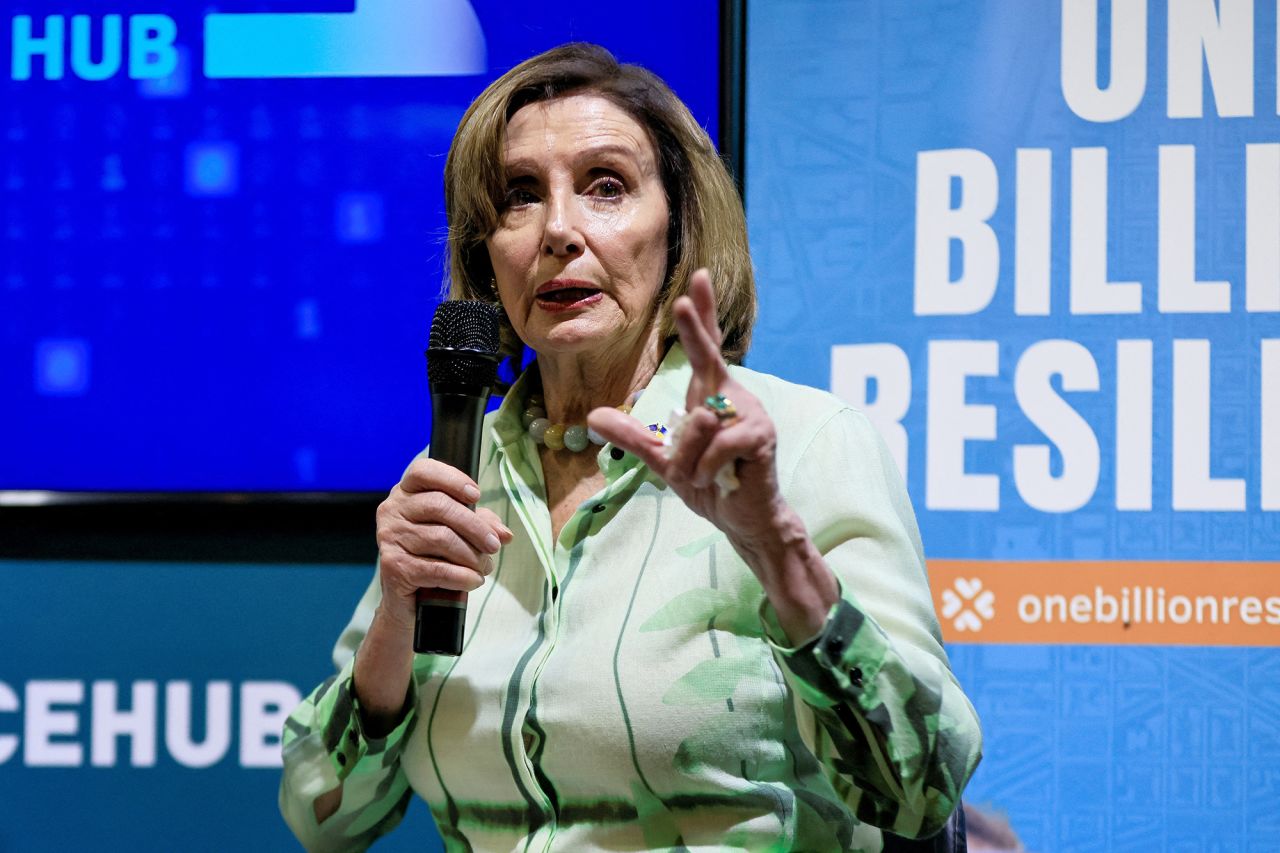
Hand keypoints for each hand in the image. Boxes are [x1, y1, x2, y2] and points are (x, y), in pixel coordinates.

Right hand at [374, 458, 512, 630]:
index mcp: (406, 493)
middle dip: (475, 527)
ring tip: (484, 567)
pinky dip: (462, 576)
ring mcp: (390, 538)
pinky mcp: (393, 566)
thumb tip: (505, 534)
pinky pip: (436, 568)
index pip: (423, 471)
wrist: (408, 600)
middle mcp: (392, 511)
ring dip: (471, 556)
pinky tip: (473, 580)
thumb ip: (481, 525)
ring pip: (441, 538)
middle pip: (439, 506)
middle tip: (494, 546)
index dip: (452, 479)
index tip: (477, 495)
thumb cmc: (433, 557)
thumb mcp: (458, 533)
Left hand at [589, 269, 838, 641]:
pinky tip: (718, 480)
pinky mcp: (760, 437)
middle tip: (681, 300)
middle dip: (695, 329)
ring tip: (702, 477)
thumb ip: (633, 436)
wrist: (743, 519)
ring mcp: (750, 414)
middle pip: (710, 356)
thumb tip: (594, 417)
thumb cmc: (710, 484)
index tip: (697, 279)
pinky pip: (715, 447)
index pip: (705, 347)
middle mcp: (732, 396)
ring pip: (698, 423)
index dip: (702, 314)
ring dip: (689, 460)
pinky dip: (705, 470)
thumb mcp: (663, 460)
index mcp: (710, 395)